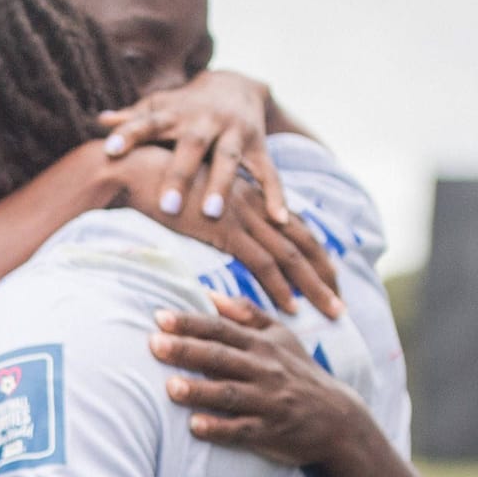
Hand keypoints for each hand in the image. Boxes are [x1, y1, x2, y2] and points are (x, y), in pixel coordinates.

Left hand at [100, 70, 284, 224]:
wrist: (237, 86)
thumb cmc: (184, 108)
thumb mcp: (159, 108)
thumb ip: (133, 119)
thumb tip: (99, 120)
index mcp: (175, 113)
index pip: (148, 123)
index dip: (129, 134)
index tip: (110, 150)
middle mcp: (206, 120)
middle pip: (192, 145)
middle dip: (180, 174)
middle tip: (167, 206)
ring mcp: (235, 132)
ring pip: (230, 158)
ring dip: (223, 185)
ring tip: (213, 214)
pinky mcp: (260, 146)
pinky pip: (270, 173)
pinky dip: (276, 195)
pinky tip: (278, 219)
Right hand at [112, 145, 341, 318]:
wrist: (135, 166)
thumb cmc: (155, 181)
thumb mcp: (193, 195)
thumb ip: (210, 212)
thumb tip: (213, 231)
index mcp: (249, 195)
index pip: (293, 227)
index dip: (313, 252)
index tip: (327, 275)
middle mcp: (253, 204)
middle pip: (302, 242)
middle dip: (324, 273)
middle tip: (341, 300)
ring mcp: (242, 216)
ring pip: (291, 256)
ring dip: (314, 286)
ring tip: (333, 310)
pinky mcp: (225, 230)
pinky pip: (262, 263)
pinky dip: (279, 287)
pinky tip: (291, 307)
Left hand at [149, 293, 365, 465]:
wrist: (338, 418)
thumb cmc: (298, 371)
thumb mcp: (280, 337)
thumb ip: (245, 314)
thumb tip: (208, 293)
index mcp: (262, 345)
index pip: (221, 330)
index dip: (191, 323)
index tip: (160, 318)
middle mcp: (264, 370)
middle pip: (221, 358)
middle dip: (187, 350)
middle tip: (154, 344)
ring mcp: (267, 402)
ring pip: (230, 394)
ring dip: (200, 391)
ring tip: (170, 387)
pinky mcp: (269, 431)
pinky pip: (241, 430)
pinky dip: (220, 428)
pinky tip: (195, 426)